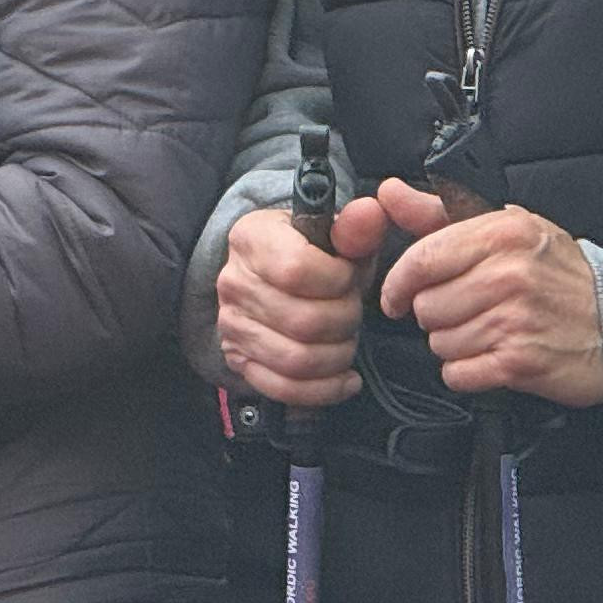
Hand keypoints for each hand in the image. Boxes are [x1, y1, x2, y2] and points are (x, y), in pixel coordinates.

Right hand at [216, 188, 397, 409]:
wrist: (274, 274)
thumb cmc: (313, 252)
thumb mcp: (336, 232)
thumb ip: (357, 226)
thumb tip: (371, 212)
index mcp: (252, 238)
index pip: (297, 270)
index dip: (338, 280)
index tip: (349, 276)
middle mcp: (233, 282)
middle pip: (303, 321)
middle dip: (345, 320)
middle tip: (353, 309)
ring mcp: (232, 325)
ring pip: (297, 360)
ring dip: (338, 355)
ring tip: (348, 339)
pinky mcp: (238, 360)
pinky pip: (284, 388)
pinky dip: (324, 390)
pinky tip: (346, 378)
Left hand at [377, 176, 602, 407]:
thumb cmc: (558, 273)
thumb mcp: (507, 228)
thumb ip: (439, 213)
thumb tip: (388, 192)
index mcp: (503, 232)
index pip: (421, 259)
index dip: (399, 283)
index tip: (399, 296)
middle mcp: (509, 273)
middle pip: (426, 307)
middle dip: (438, 315)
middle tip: (468, 311)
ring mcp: (515, 319)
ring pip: (439, 343)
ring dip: (456, 344)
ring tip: (489, 332)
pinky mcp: (520, 361)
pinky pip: (458, 374)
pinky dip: (468, 372)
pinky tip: (493, 356)